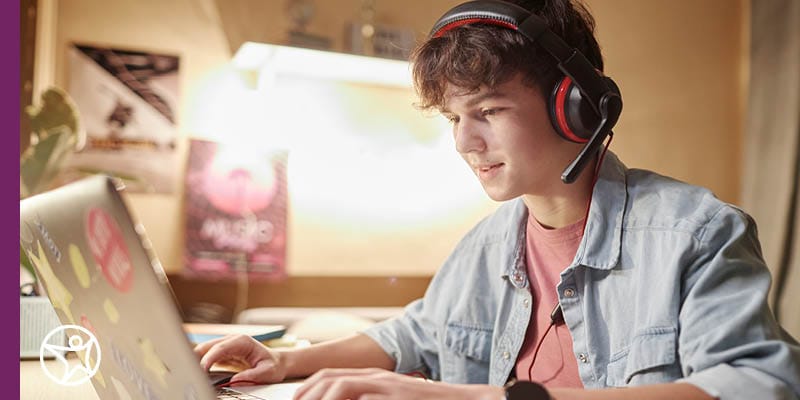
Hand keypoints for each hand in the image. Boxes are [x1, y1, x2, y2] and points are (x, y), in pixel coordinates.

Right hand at [193, 334, 285, 384]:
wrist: (277, 362)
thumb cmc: (273, 366)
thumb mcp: (267, 372)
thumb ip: (251, 375)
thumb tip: (233, 380)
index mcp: (242, 341)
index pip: (220, 348)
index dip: (208, 358)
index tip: (201, 370)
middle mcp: (232, 340)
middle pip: (207, 346)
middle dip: (196, 358)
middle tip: (190, 373)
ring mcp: (226, 345)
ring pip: (204, 350)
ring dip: (196, 360)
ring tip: (190, 373)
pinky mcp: (223, 353)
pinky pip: (207, 356)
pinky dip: (200, 363)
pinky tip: (197, 373)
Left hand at [293, 368, 503, 399]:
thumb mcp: (392, 399)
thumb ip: (370, 399)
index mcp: (373, 377)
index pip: (331, 375)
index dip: (309, 388)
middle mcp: (376, 377)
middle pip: (330, 377)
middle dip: (307, 393)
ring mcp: (386, 385)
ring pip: (341, 383)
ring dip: (321, 397)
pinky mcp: (395, 395)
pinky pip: (362, 395)